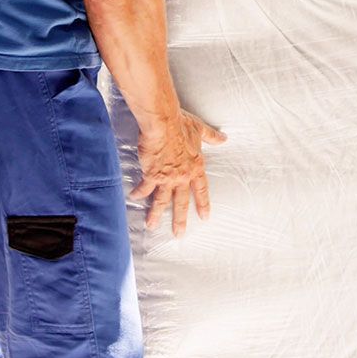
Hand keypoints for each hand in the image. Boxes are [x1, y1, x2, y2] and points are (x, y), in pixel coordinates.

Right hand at [131, 108, 226, 236]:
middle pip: (181, 202)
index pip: (201, 190)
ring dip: (156, 215)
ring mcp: (167, 178)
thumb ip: (211, 137)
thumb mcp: (199, 130)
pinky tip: (133, 198)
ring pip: (162, 201)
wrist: (163, 123)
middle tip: (178, 234)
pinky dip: (139, 194)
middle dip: (180, 219)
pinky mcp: (152, 175)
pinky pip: (144, 188)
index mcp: (195, 167)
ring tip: (151, 226)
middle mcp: (182, 176)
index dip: (203, 204)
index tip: (204, 217)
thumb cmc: (181, 124)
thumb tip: (223, 138)